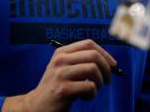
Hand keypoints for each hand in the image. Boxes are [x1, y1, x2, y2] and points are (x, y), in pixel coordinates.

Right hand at [2, 39, 117, 111]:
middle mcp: (60, 60)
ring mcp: (61, 74)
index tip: (112, 64)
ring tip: (93, 89)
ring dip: (100, 82)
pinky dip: (92, 94)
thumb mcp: (64, 68)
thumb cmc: (56, 86)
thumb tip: (109, 62)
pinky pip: (90, 87)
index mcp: (62, 52)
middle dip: (106, 68)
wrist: (36, 105)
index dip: (105, 53)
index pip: (89, 44)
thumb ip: (81, 61)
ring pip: (93, 69)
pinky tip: (85, 97)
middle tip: (107, 80)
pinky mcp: (63, 90)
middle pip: (94, 55)